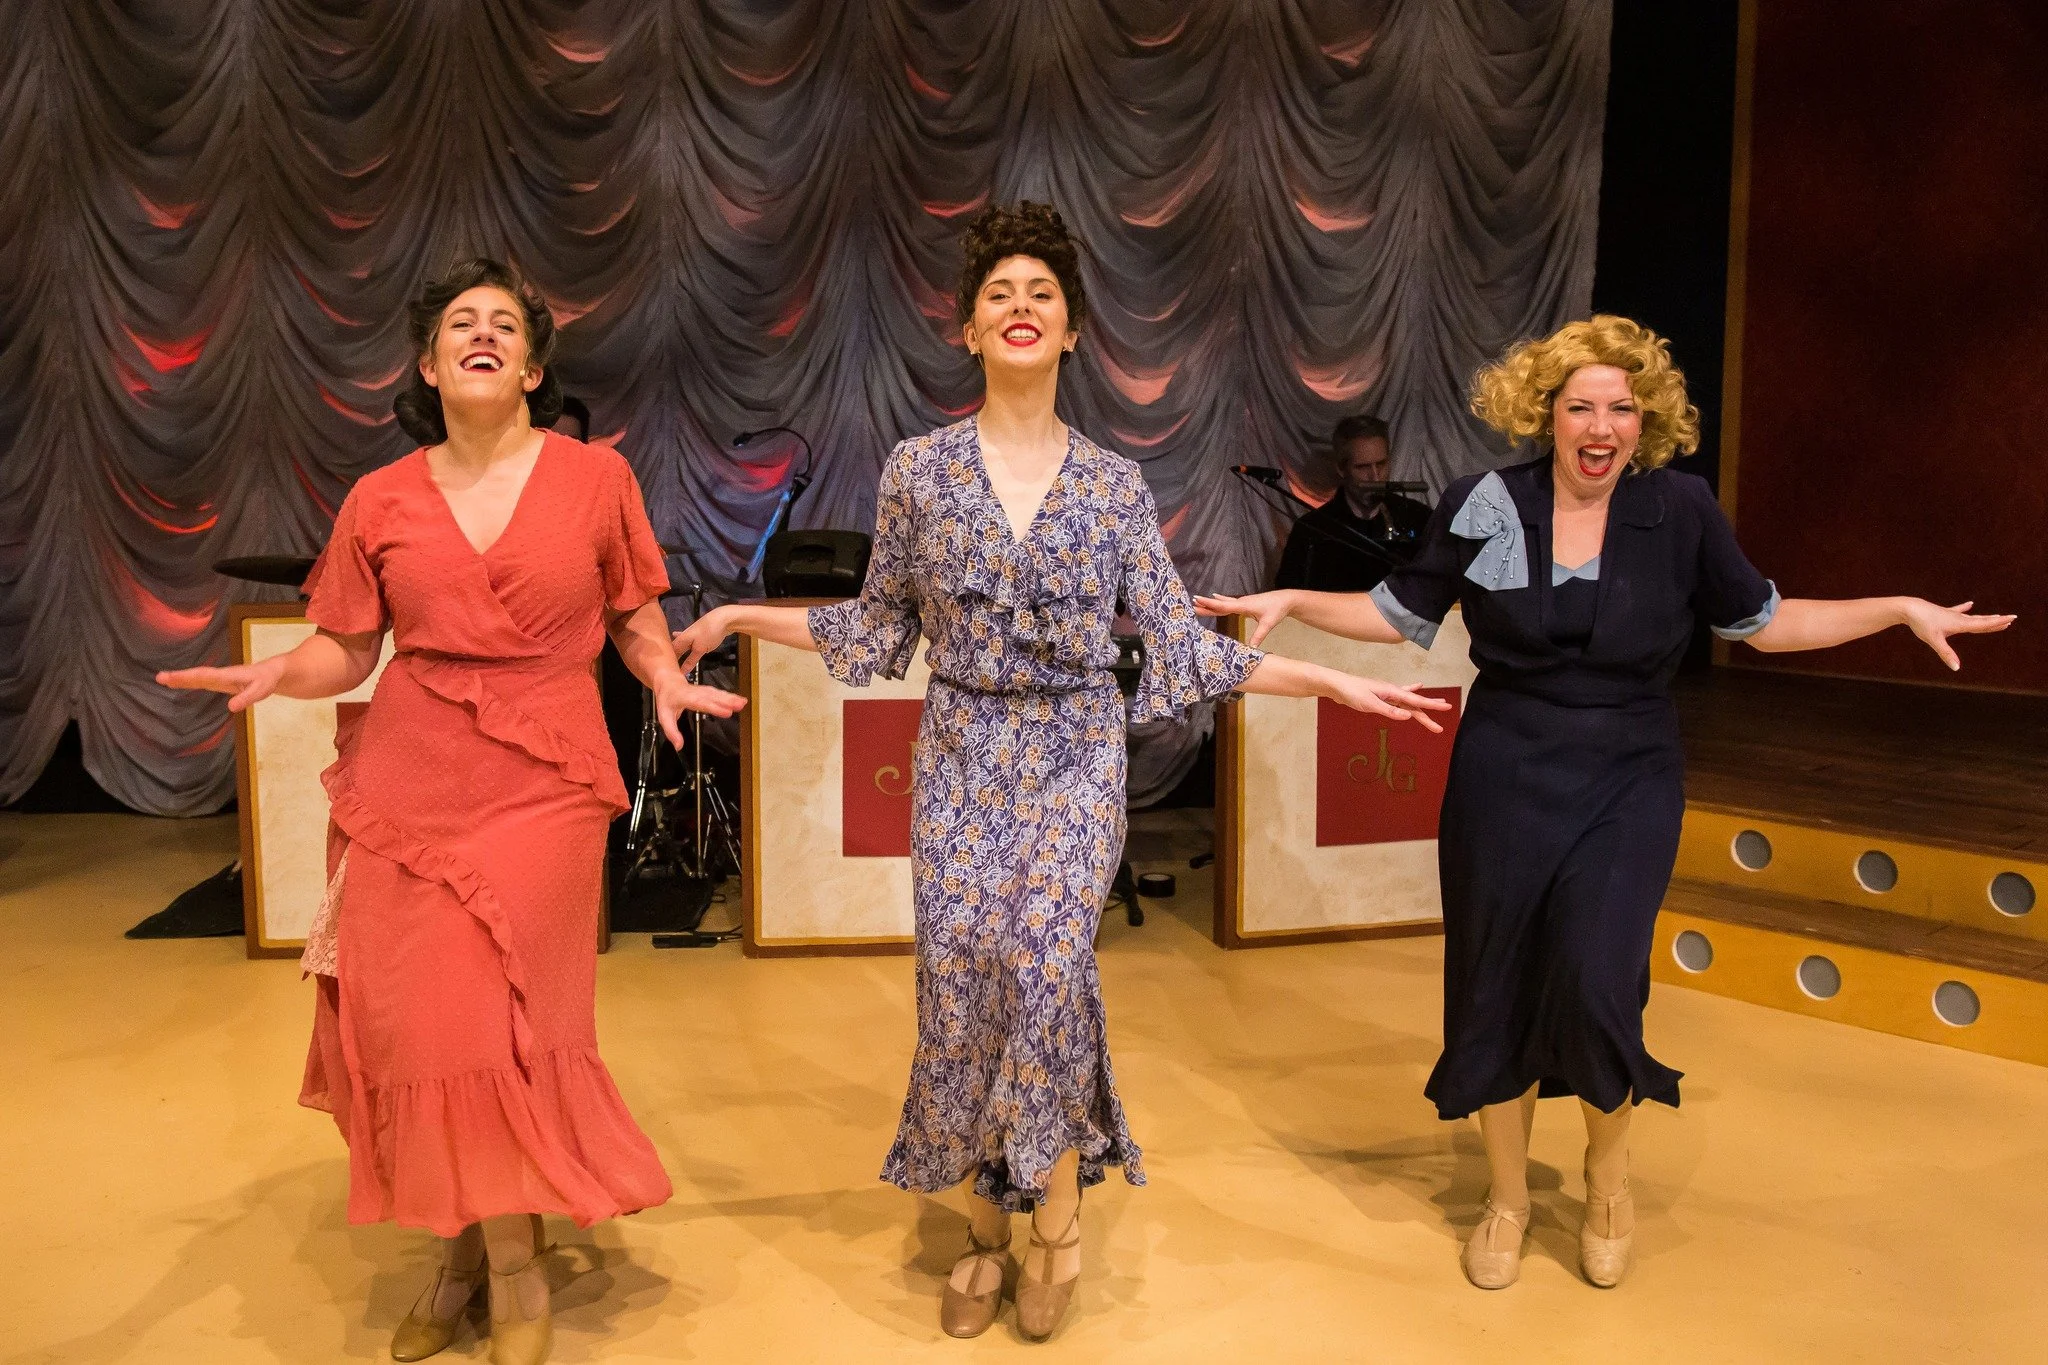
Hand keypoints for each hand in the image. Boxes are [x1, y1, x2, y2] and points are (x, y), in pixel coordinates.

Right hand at [156, 656, 286, 712]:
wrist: (271, 673)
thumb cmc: (266, 681)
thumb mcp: (260, 691)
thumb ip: (246, 698)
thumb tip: (231, 707)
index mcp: (228, 676)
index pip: (205, 676)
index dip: (188, 677)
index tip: (171, 677)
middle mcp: (221, 675)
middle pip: (197, 675)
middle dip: (179, 676)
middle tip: (159, 677)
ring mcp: (219, 678)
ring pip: (197, 677)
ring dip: (180, 678)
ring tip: (161, 678)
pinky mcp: (219, 681)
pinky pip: (201, 680)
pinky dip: (188, 680)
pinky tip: (177, 683)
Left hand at [651, 670, 745, 747]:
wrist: (668, 681)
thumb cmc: (667, 699)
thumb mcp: (664, 717)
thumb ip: (672, 732)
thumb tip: (679, 746)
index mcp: (685, 697)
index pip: (700, 703)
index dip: (714, 707)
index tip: (726, 712)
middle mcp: (696, 692)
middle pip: (713, 696)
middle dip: (727, 700)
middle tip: (740, 705)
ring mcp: (703, 690)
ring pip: (717, 693)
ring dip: (731, 697)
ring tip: (743, 703)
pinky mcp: (707, 690)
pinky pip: (719, 693)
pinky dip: (730, 696)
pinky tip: (739, 700)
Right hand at [670, 605, 735, 673]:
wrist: (723, 618)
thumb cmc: (710, 633)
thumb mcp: (700, 649)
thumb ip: (691, 660)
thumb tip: (682, 671)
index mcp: (681, 640)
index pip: (671, 654)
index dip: (670, 663)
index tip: (670, 673)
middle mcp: (683, 636)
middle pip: (675, 649)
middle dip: (673, 659)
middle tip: (672, 670)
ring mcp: (690, 634)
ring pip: (681, 645)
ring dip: (678, 653)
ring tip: (672, 661)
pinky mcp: (698, 634)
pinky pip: (688, 642)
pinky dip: (684, 645)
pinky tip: (675, 636)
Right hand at [1195, 590, 1294, 646]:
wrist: (1285, 600)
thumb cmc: (1277, 610)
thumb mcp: (1268, 624)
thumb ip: (1259, 636)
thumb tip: (1251, 648)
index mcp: (1244, 606)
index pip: (1224, 606)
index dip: (1210, 605)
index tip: (1197, 601)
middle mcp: (1241, 602)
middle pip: (1220, 604)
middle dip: (1206, 604)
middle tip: (1192, 603)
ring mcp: (1242, 602)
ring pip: (1223, 603)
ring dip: (1211, 603)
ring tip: (1197, 602)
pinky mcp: (1245, 603)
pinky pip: (1229, 603)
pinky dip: (1220, 602)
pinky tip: (1215, 598)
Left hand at [1321, 672, 1453, 733]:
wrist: (1337, 686)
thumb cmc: (1351, 693)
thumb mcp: (1370, 704)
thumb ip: (1389, 711)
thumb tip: (1408, 716)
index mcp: (1392, 692)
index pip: (1416, 701)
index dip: (1432, 706)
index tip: (1447, 708)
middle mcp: (1392, 691)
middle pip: (1415, 703)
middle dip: (1430, 710)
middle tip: (1446, 715)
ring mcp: (1387, 693)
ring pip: (1409, 701)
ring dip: (1423, 705)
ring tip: (1439, 704)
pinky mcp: (1382, 697)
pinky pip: (1400, 698)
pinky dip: (1410, 694)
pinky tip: (1417, 687)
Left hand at [1901, 599, 2015, 670]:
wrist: (1909, 608)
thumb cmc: (1922, 624)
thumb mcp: (1934, 640)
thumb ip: (1946, 654)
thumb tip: (1957, 668)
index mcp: (1960, 624)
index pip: (1983, 624)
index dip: (1997, 623)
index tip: (2011, 619)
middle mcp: (1958, 618)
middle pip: (1980, 620)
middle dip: (1995, 621)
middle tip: (2010, 619)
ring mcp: (1951, 614)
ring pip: (1971, 617)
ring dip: (1984, 617)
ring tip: (1996, 616)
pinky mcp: (1942, 613)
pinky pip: (1957, 610)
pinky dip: (1964, 608)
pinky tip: (1970, 604)